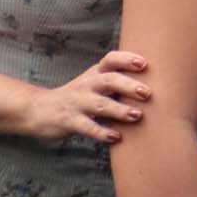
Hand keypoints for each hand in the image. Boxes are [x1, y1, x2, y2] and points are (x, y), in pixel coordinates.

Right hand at [28, 50, 149, 144]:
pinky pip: (86, 127)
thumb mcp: (94, 83)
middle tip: (148, 93)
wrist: (38, 110)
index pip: (110, 60)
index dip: (127, 59)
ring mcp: (77, 103)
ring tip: (137, 115)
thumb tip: (159, 82)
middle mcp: (86, 85)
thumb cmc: (78, 96)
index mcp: (95, 74)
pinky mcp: (69, 121)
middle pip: (109, 80)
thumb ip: (118, 80)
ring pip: (99, 105)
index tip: (144, 64)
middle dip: (129, 86)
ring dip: (119, 110)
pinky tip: (116, 137)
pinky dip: (101, 132)